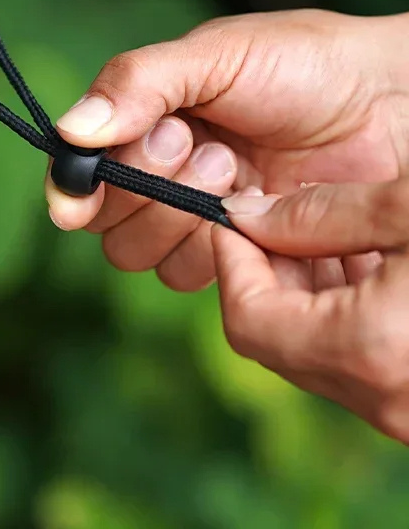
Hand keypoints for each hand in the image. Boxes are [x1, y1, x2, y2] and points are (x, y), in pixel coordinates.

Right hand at [45, 9, 408, 290]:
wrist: (392, 101)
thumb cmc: (305, 63)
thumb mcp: (217, 54)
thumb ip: (138, 83)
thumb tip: (70, 130)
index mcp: (143, 123)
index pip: (79, 173)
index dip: (76, 186)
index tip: (89, 188)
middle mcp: (161, 175)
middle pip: (106, 224)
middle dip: (144, 188)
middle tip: (195, 144)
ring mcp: (199, 219)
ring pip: (143, 257)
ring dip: (180, 217)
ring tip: (234, 168)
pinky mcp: (240, 254)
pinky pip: (196, 278)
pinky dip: (216, 251)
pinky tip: (256, 208)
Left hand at [212, 179, 408, 443]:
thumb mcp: (408, 211)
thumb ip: (318, 214)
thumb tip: (244, 215)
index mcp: (368, 349)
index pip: (246, 318)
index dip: (231, 260)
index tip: (234, 216)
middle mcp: (385, 399)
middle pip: (274, 337)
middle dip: (264, 270)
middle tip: (277, 217)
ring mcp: (407, 410)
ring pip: (314, 350)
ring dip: (304, 289)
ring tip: (326, 230)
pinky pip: (357, 360)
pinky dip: (343, 311)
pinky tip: (365, 261)